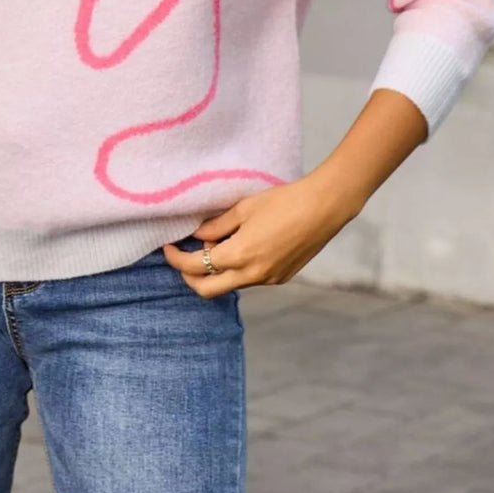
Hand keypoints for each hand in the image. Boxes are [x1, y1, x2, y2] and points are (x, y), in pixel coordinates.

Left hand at [162, 176, 366, 298]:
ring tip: (217, 242)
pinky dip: (237, 268)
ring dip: (216, 271)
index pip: (195, 267)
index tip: (168, 247)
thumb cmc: (284, 201)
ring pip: (230, 284)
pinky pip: (250, 279)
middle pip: (207, 290)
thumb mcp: (244, 208)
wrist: (324, 208)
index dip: (176, 259)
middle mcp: (253, 275)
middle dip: (189, 276)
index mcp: (239, 256)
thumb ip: (216, 226)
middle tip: (183, 257)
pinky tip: (241, 246)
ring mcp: (269, 279)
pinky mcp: (282, 278)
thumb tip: (196, 236)